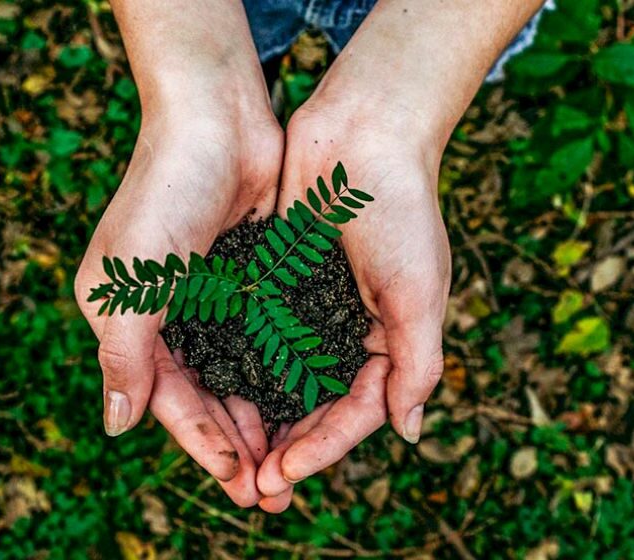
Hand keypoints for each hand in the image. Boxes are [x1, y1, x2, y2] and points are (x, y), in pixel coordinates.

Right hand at [75, 102, 282, 505]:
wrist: (217, 120)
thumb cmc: (165, 193)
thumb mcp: (131, 280)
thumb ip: (123, 355)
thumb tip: (116, 427)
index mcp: (129, 319)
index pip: (167, 398)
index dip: (202, 442)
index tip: (238, 481)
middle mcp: (169, 315)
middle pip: (206, 395)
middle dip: (237, 444)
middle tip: (273, 492)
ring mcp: (212, 299)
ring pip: (239, 374)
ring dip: (263, 418)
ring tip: (293, 462)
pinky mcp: (250, 280)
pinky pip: (266, 339)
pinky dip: (282, 373)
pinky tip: (306, 404)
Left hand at [256, 99, 450, 512]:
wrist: (363, 134)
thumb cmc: (401, 210)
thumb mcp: (420, 291)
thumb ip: (417, 363)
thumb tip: (408, 433)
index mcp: (388, 340)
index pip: (356, 411)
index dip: (323, 447)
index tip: (285, 474)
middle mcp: (346, 331)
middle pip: (314, 405)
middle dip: (287, 446)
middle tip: (252, 486)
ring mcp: (309, 307)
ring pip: (280, 377)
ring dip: (259, 417)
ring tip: (229, 455)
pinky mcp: (277, 281)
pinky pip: (256, 333)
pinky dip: (239, 364)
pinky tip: (213, 392)